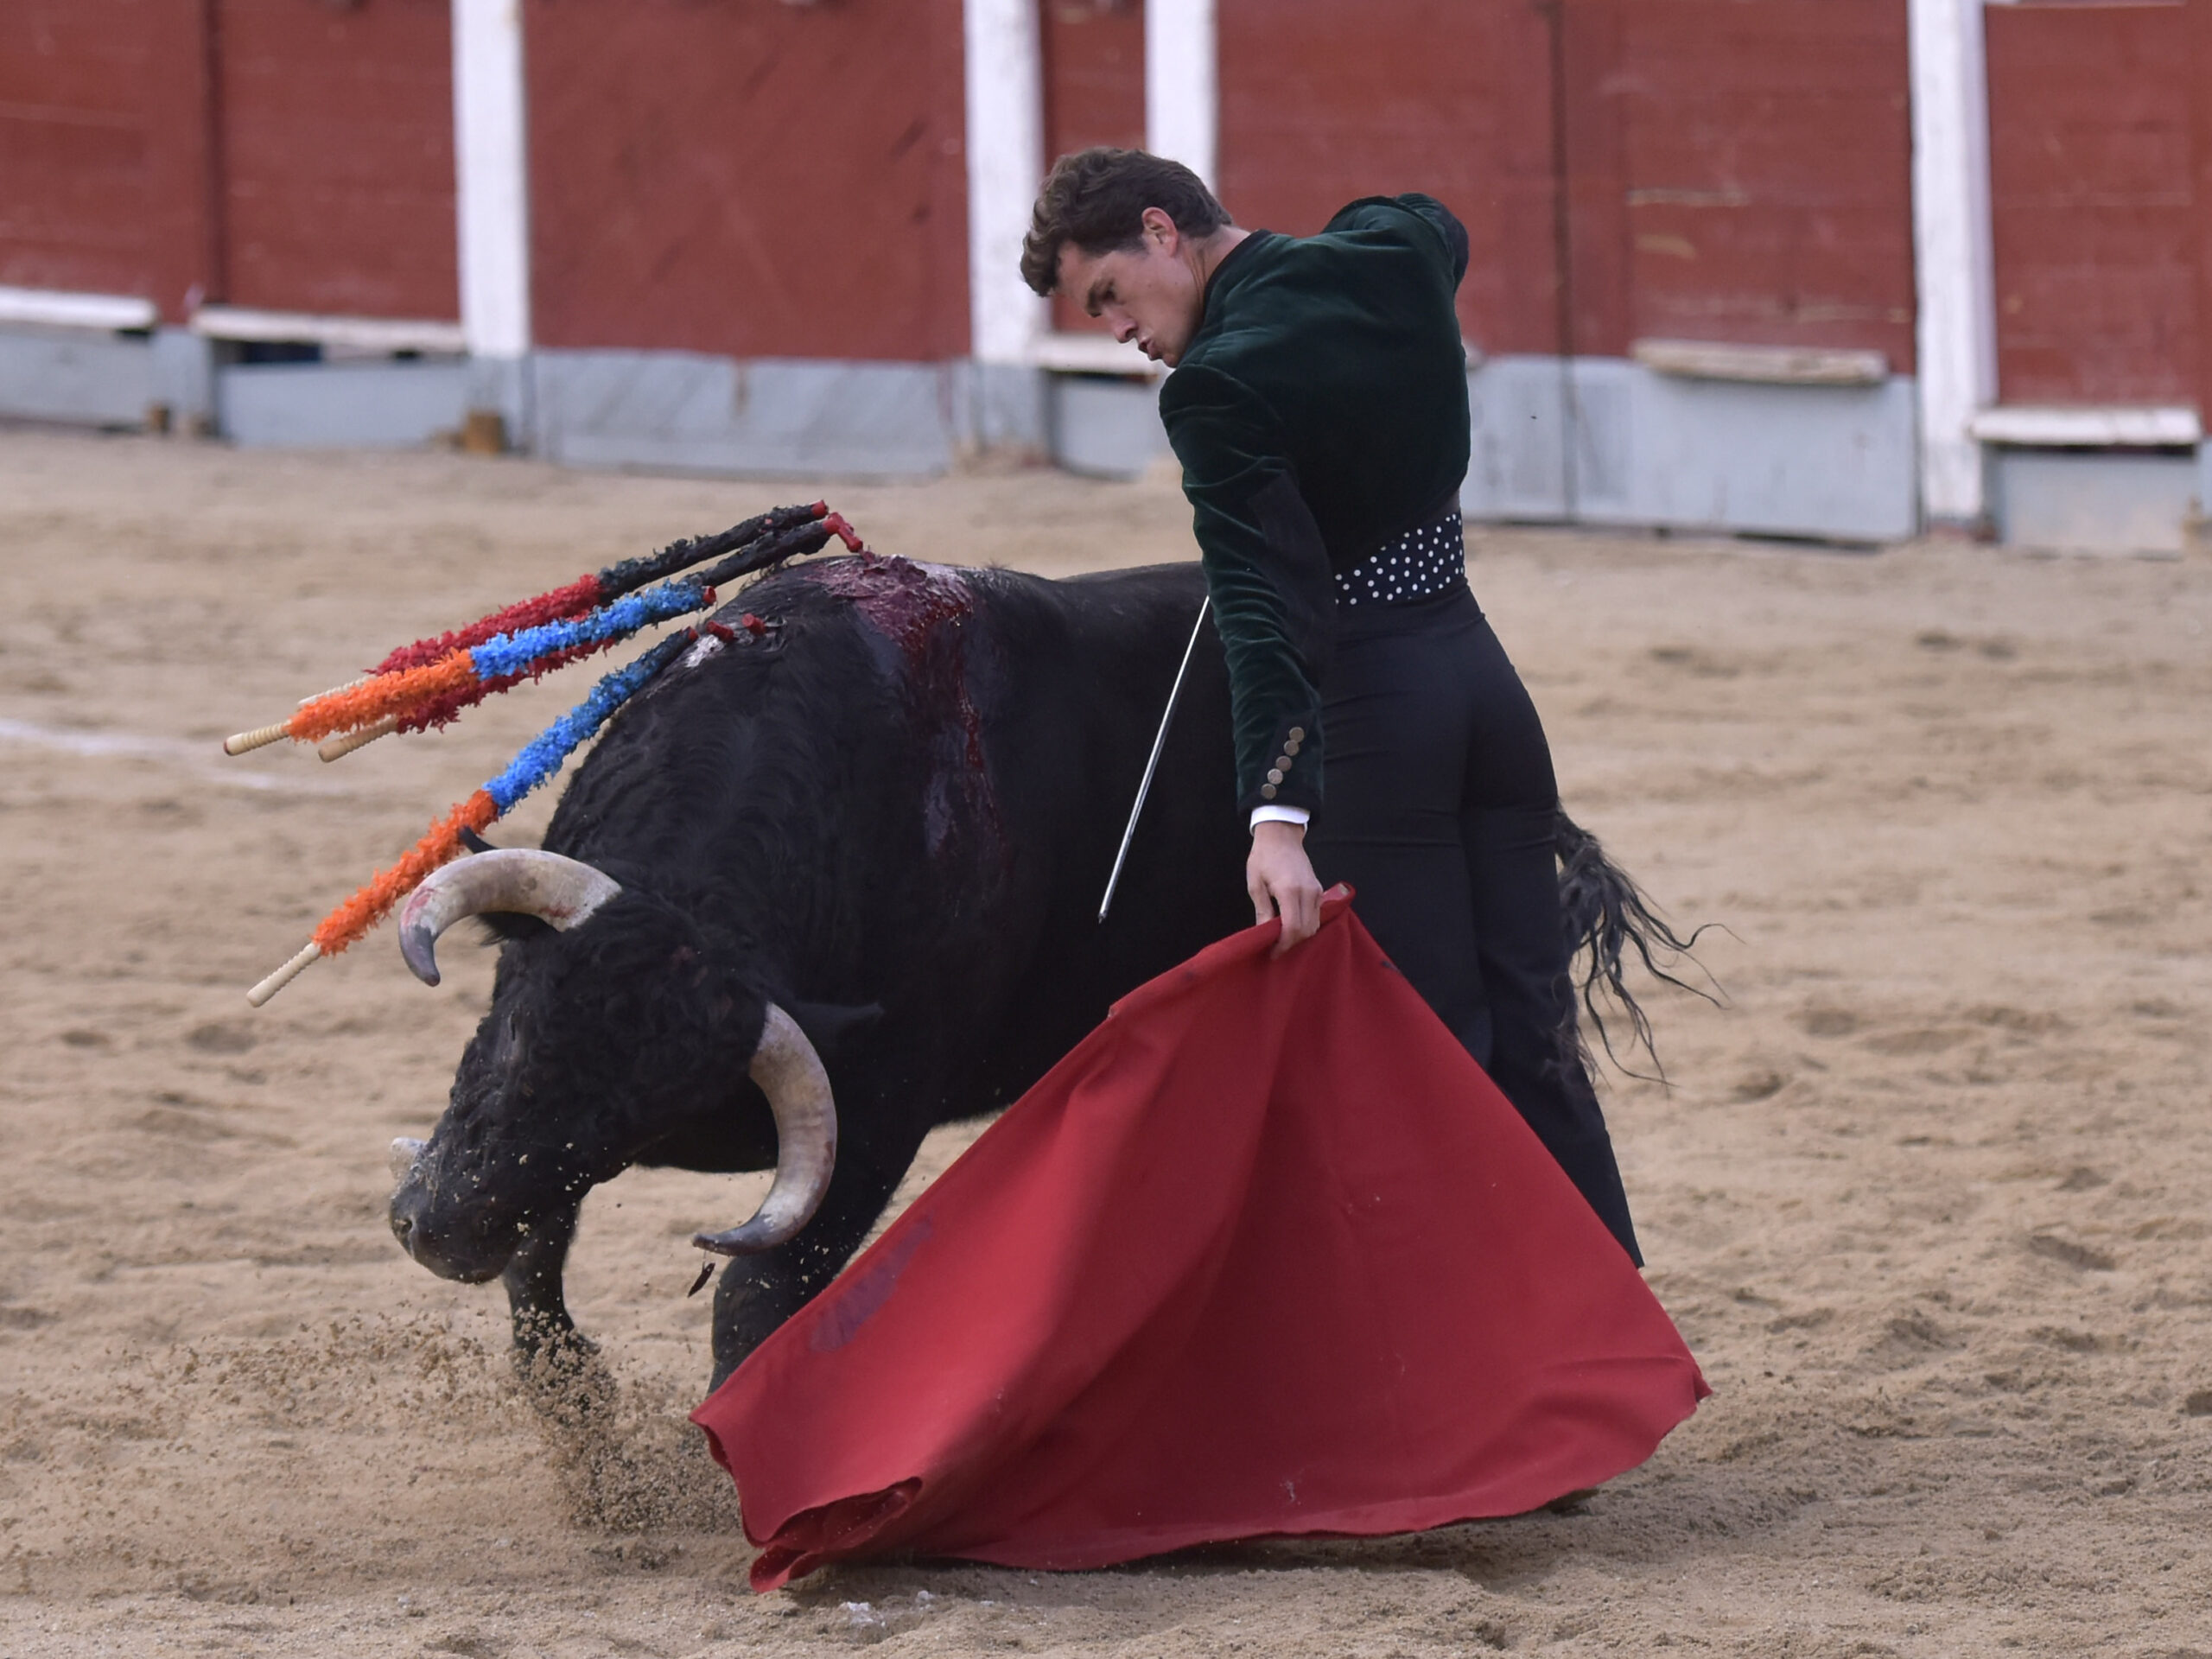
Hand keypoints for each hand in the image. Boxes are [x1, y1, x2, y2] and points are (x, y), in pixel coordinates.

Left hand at [1247, 819, 1322, 955]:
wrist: (1281, 836)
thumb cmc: (1263, 858)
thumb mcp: (1255, 884)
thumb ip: (1262, 910)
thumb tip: (1264, 934)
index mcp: (1289, 890)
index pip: (1292, 927)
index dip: (1283, 944)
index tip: (1273, 952)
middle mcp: (1307, 892)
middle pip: (1306, 930)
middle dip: (1292, 943)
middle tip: (1276, 948)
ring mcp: (1316, 890)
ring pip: (1314, 925)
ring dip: (1300, 936)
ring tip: (1283, 939)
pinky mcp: (1319, 889)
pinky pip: (1316, 915)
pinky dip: (1306, 925)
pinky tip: (1292, 926)